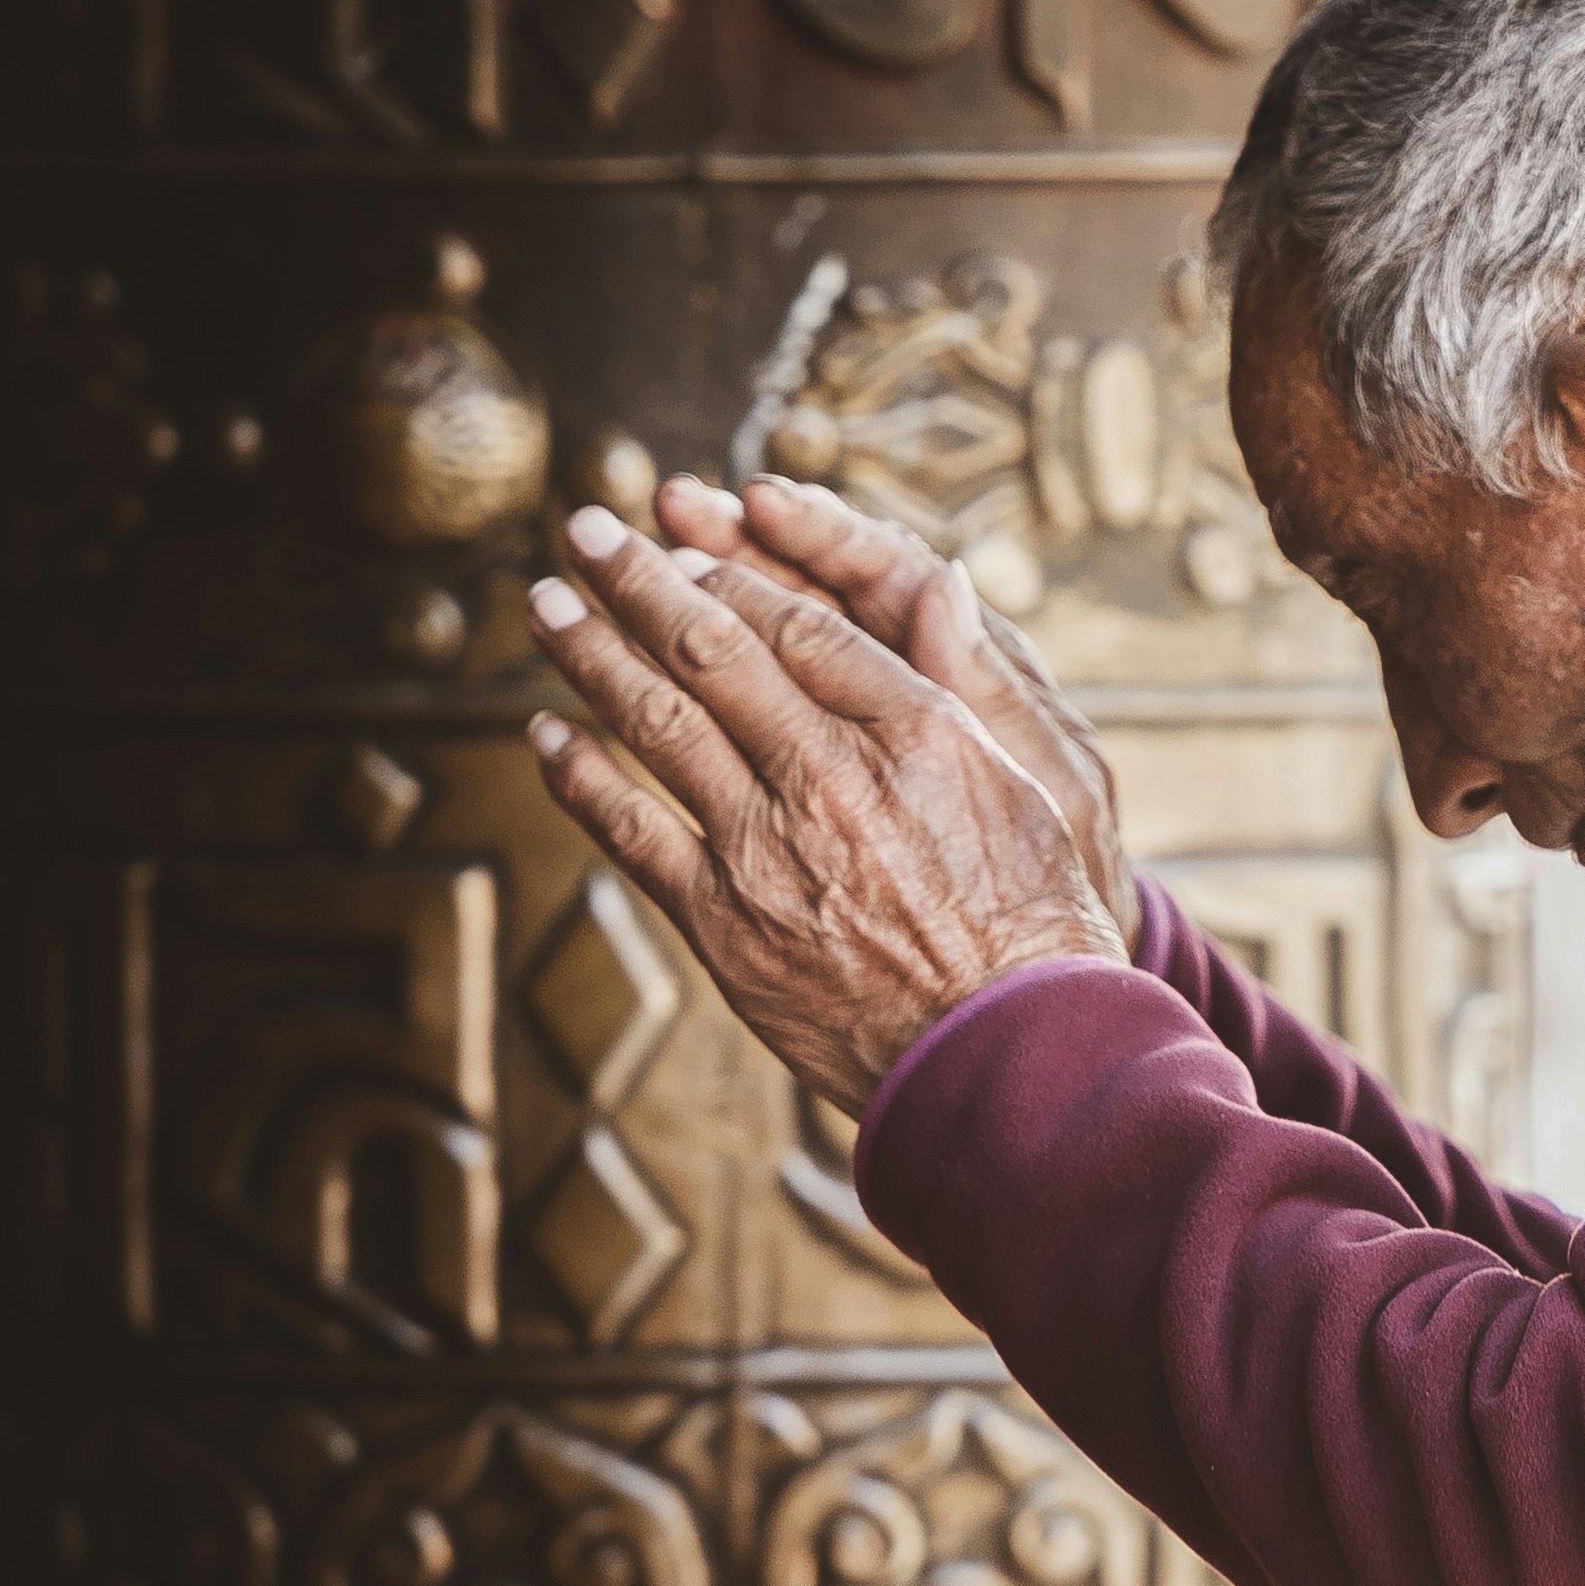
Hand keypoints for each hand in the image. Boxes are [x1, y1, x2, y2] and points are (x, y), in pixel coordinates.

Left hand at [523, 502, 1129, 1115]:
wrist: (1002, 1058)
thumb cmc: (1036, 924)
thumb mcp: (1039, 782)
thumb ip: (969, 683)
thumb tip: (943, 581)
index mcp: (916, 730)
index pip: (800, 624)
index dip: (733, 576)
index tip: (688, 547)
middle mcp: (832, 774)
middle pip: (713, 651)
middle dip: (640, 580)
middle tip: (588, 527)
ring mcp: (768, 848)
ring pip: (658, 724)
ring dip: (591, 654)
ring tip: (545, 603)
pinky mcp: (725, 923)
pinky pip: (632, 833)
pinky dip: (582, 777)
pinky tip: (547, 734)